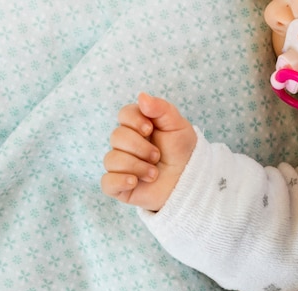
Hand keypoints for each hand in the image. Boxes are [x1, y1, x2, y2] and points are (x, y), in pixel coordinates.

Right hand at [101, 93, 196, 211]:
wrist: (190, 180)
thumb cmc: (182, 151)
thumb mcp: (177, 125)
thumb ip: (161, 108)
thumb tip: (141, 96)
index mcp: (137, 127)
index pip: (123, 115)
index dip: (134, 121)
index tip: (149, 129)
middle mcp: (125, 145)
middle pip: (116, 137)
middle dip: (140, 147)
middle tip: (157, 156)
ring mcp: (120, 166)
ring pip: (112, 160)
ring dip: (137, 167)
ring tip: (154, 174)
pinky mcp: (119, 186)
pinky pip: (107, 182)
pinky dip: (120, 181)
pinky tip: (135, 182)